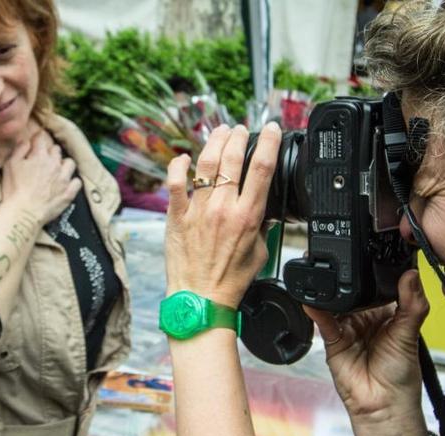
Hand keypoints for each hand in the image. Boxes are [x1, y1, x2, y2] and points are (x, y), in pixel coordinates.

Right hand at [1, 128, 80, 224]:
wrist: (24, 213)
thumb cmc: (14, 190)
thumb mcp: (10, 165)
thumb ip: (19, 150)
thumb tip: (26, 141)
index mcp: (39, 156)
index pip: (41, 139)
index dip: (37, 139)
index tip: (36, 141)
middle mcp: (54, 164)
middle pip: (56, 150)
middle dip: (50, 152)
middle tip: (43, 159)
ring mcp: (64, 179)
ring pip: (70, 163)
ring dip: (64, 164)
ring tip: (58, 170)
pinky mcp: (68, 192)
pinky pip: (77, 181)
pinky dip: (73, 181)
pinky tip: (67, 184)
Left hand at [164, 123, 280, 307]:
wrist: (201, 297)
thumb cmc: (230, 279)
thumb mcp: (260, 251)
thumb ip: (263, 226)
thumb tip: (265, 209)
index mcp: (248, 216)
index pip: (261, 168)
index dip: (268, 142)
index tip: (270, 129)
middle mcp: (223, 208)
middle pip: (232, 158)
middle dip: (239, 136)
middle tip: (241, 130)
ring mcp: (198, 210)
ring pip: (205, 163)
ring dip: (215, 142)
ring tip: (220, 132)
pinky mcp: (177, 216)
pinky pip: (174, 182)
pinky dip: (178, 165)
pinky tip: (184, 157)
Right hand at [303, 269, 431, 435]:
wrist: (384, 405)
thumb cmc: (401, 377)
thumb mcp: (411, 334)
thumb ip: (412, 303)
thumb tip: (412, 275)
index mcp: (389, 312)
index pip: (382, 285)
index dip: (381, 271)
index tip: (379, 252)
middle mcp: (367, 317)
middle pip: (357, 290)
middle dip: (352, 278)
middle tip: (351, 259)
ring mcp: (348, 327)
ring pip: (337, 303)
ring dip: (332, 291)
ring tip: (330, 275)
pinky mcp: (332, 340)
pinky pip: (323, 321)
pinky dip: (317, 311)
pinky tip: (314, 301)